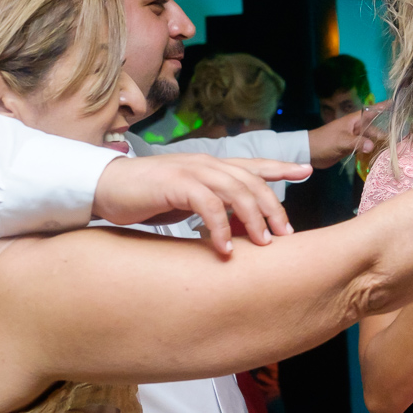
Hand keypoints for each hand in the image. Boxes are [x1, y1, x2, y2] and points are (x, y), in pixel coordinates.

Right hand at [93, 154, 310, 255]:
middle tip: (284, 235)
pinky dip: (220, 228)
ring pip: (237, 191)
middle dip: (272, 208)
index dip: (282, 167)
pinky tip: (224, 248)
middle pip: (253, 182)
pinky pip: (208, 206)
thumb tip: (241, 225)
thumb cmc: (148, 197)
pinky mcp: (176, 185)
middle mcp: (207, 164)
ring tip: (263, 243)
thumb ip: (215, 204)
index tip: (306, 171)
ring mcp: (192, 171)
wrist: (106, 188)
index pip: (254, 164)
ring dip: (253, 219)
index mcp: (212, 166)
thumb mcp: (189, 199)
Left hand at [309, 102, 390, 168]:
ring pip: (370, 139)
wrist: (309, 152)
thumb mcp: (342, 141)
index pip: (371, 111)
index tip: (396, 102)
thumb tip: (372, 146)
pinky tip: (380, 155)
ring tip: (393, 149)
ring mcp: (354, 137)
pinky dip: (371, 150)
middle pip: (374, 128)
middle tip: (400, 140)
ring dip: (379, 143)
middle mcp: (356, 127)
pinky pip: (364, 147)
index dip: (383, 107)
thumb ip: (357, 142)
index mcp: (354, 120)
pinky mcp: (351, 147)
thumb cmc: (325, 142)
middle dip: (385, 132)